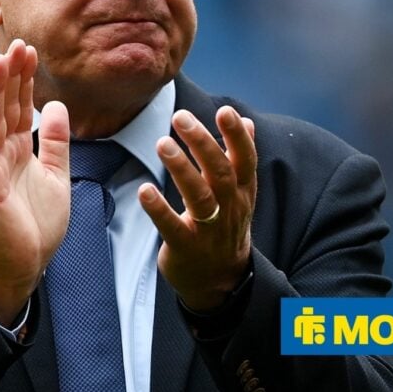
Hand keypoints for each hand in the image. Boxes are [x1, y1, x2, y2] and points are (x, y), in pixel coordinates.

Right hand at [0, 39, 70, 325]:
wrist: (24, 266)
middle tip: (18, 44)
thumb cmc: (35, 224)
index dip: (24, 78)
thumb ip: (54, 143)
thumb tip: (55, 107)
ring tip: (0, 63)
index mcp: (16, 150)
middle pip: (3, 106)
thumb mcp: (55, 175)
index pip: (18, 105)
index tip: (30, 49)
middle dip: (10, 75)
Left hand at [139, 106, 256, 311]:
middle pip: (219, 172)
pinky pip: (172, 227)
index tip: (225, 111)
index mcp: (242, 192)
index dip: (236, 135)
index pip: (245, 159)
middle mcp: (230, 209)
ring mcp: (208, 230)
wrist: (221, 280)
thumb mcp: (240, 193)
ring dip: (181, 169)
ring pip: (199, 197)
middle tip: (181, 117)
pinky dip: (158, 209)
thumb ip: (240, 158)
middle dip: (202, 143)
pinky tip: (145, 190)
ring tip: (163, 144)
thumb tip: (247, 122)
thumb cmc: (226, 226)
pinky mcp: (185, 247)